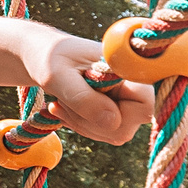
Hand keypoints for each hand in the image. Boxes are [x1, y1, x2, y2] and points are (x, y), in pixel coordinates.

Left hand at [32, 32, 155, 145]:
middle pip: (128, 125)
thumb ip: (83, 98)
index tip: (84, 101)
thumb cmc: (49, 58)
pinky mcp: (113, 110)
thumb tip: (113, 123)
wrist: (42, 55)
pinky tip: (63, 108)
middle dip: (90, 121)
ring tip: (60, 103)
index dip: (120, 113)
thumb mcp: (57, 76)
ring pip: (115, 132)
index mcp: (124, 68)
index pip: (144, 104)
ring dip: (83, 124)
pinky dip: (81, 125)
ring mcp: (124, 100)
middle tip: (62, 103)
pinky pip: (104, 132)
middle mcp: (130, 85)